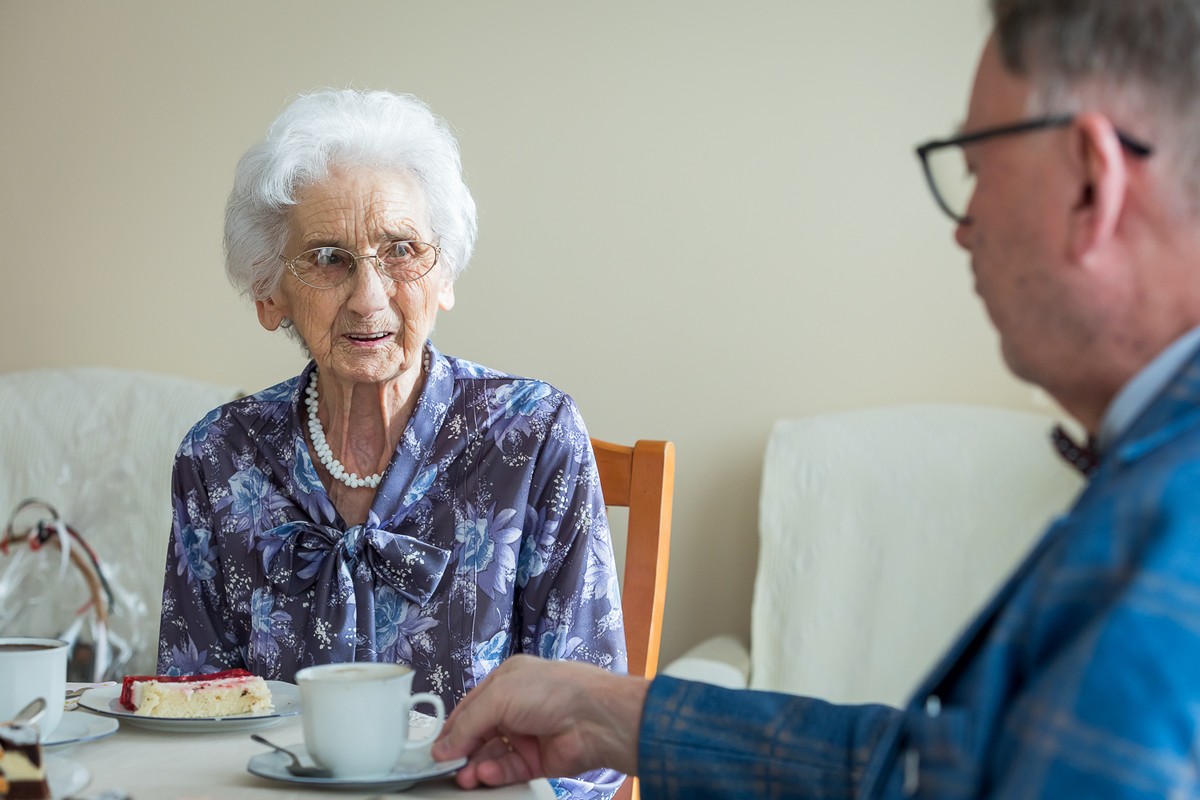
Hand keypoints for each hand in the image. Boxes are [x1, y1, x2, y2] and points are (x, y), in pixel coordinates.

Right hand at [432, 655, 649, 788]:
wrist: (594, 718)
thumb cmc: (552, 690)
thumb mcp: (499, 696)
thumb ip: (468, 723)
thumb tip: (443, 746)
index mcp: (507, 681)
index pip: (470, 707)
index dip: (452, 727)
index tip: (435, 747)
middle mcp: (517, 707)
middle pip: (479, 734)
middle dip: (462, 750)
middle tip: (446, 766)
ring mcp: (528, 734)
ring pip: (492, 755)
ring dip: (476, 766)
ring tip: (464, 776)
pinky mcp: (538, 759)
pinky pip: (509, 770)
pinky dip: (495, 773)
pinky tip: (484, 775)